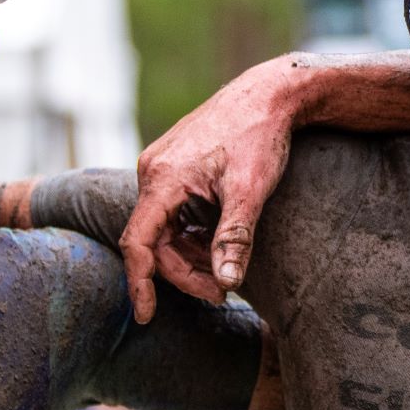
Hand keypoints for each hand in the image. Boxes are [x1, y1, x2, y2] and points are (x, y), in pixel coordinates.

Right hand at [119, 67, 298, 322]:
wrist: (269, 93)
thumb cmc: (260, 136)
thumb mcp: (251, 191)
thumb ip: (235, 238)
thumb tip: (227, 284)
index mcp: (163, 179)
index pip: (139, 242)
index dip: (140, 283)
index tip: (146, 316)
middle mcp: (153, 172)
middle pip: (154, 240)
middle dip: (184, 272)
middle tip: (222, 292)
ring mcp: (162, 168)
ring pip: (165, 229)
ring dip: (190, 254)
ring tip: (226, 268)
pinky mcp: (175, 168)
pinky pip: (173, 213)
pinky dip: (193, 235)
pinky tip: (219, 242)